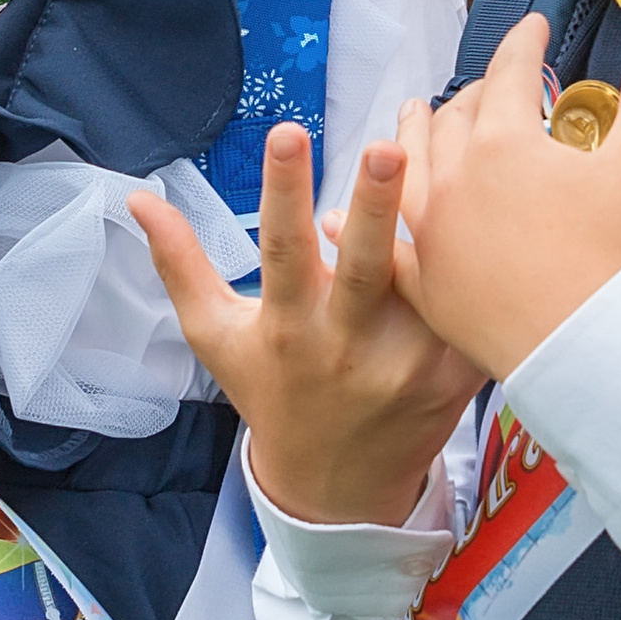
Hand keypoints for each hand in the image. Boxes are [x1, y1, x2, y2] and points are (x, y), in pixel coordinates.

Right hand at [126, 124, 472, 529]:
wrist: (338, 487)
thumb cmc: (274, 393)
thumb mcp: (217, 337)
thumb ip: (182, 264)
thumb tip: (139, 196)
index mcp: (290, 328)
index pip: (283, 251)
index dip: (281, 191)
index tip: (285, 132)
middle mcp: (350, 345)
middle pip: (366, 267)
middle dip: (377, 205)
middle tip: (390, 146)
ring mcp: (410, 363)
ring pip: (429, 281)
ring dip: (437, 220)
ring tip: (448, 152)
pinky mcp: (455, 373)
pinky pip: (468, 307)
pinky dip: (473, 263)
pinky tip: (481, 212)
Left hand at [394, 17, 620, 382]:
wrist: (584, 346)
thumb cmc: (613, 257)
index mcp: (504, 143)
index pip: (513, 73)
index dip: (526, 43)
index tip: (532, 30)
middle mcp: (454, 179)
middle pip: (457, 117)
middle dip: (477, 92)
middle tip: (495, 85)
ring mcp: (432, 233)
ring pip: (407, 168)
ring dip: (409, 135)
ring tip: (410, 116)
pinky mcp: (424, 285)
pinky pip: (383, 249)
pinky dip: (358, 229)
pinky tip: (339, 220)